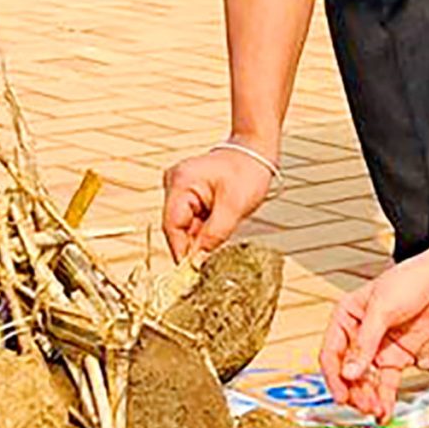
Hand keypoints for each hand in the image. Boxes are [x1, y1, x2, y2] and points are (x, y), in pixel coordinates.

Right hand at [161, 145, 272, 260]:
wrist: (256, 152)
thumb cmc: (248, 171)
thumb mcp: (235, 206)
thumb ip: (214, 235)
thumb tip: (198, 262)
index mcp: (180, 182)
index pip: (172, 226)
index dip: (181, 252)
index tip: (191, 275)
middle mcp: (175, 186)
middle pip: (177, 229)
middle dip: (194, 246)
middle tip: (211, 263)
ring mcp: (181, 191)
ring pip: (186, 228)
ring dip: (201, 239)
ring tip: (223, 235)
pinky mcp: (190, 197)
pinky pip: (193, 222)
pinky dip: (205, 231)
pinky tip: (220, 229)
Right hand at [322, 240, 428, 420]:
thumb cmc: (412, 280)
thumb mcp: (382, 309)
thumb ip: (365, 343)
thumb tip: (349, 372)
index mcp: (347, 317)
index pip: (332, 352)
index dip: (334, 376)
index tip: (341, 394)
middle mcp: (360, 334)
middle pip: (348, 371)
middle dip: (353, 391)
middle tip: (361, 406)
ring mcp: (378, 348)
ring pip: (365, 380)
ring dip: (368, 397)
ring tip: (374, 409)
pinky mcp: (398, 357)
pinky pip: (386, 381)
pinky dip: (385, 397)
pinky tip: (384, 410)